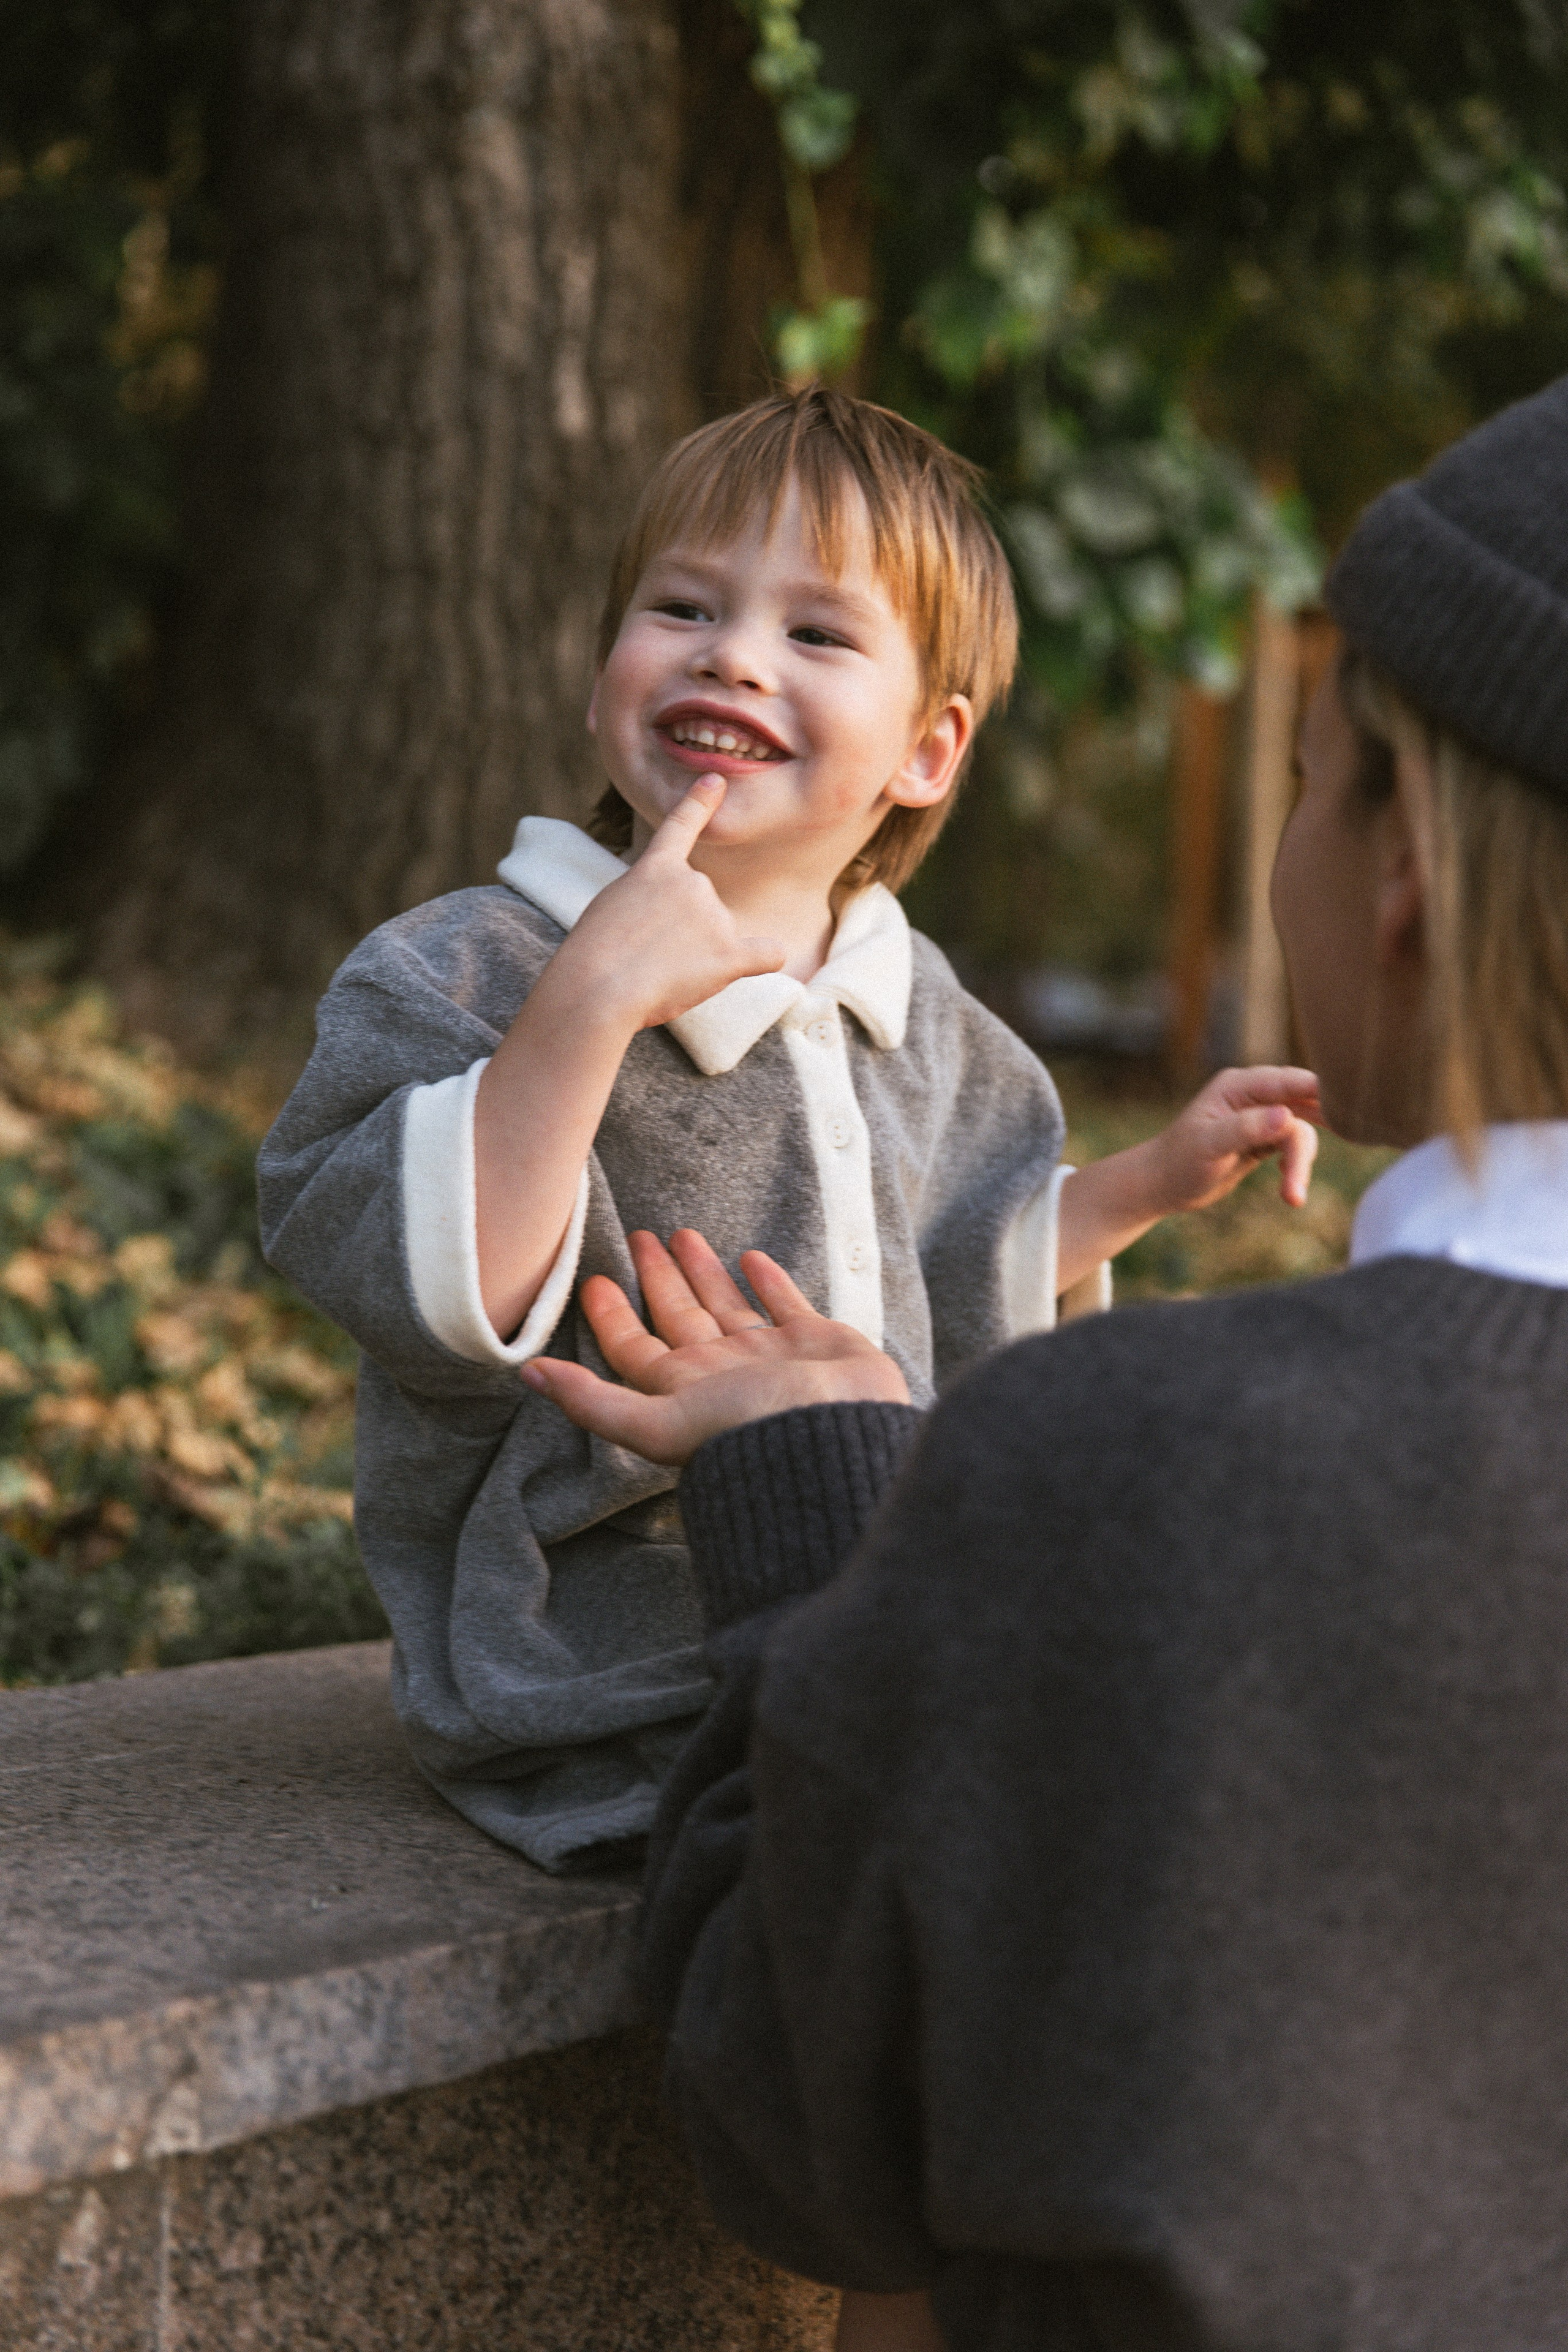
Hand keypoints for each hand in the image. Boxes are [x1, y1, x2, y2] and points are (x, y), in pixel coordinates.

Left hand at [520, 1228, 910, 1465]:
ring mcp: (768, 1357)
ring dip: (702, 1272)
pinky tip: (752, 1258)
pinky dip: (767, 1282)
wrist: (838, 1437)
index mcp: (681, 1390)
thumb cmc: (748, 1433)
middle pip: (677, 1316)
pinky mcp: (813, 1343)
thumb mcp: (658, 1423)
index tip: (595, 1279)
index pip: (633, 1345)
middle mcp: (721, 1372)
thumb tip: (527, 1378)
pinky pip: (783, 1303)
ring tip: (683, 1234)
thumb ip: (593, 1402)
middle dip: (657, 1278)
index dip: (610, 1315)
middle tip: (639, 1237)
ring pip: (724, 1305)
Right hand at [552, 775, 784, 1034]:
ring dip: (698, 957)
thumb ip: (647, 900)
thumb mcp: (611, 906)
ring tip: (661, 974)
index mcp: (656, 868)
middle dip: (682, 933)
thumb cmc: (593, 956)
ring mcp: (713, 916)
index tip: (716, 781)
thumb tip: (675, 926)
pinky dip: (764, 959)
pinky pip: (768, 954)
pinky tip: (748, 966)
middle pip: (702, 908)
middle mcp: (693, 882)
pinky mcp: (729, 954)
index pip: (681, 825)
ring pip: (720, 937)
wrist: (597, 987)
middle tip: (647, 957)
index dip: (700, 802)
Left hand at [1055, 1065, 1321, 1291]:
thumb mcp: (1209, 1145)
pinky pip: (1295, 1145)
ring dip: (1300, 1163)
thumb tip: (1285, 1116)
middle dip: (1305, 1144)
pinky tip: (1289, 1190)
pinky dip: (1296, 1166)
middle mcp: (1254, 1094)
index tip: (1349, 1111)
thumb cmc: (1179, 1162)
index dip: (1323, 1093)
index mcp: (1239, 1085)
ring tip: (1292, 1197)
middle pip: (1303, 1107)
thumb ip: (1246, 1129)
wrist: (1163, 1185)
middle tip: (1301, 1178)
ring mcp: (1262, 1114)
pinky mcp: (1267, 1137)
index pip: (1291, 1081)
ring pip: (1301, 1131)